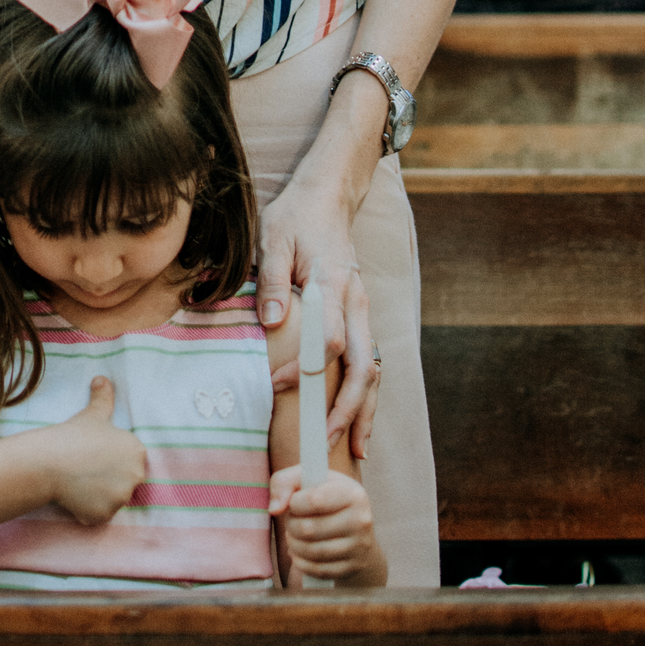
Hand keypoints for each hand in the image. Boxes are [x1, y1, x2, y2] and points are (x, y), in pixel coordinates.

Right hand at [47, 376, 146, 525]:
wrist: (52, 460)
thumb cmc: (74, 435)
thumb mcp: (93, 413)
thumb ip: (103, 397)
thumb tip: (103, 379)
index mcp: (137, 451)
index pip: (131, 460)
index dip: (113, 459)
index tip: (96, 456)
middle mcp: (136, 476)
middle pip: (126, 482)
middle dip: (111, 479)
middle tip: (88, 471)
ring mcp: (121, 498)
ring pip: (114, 500)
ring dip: (101, 496)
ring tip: (82, 482)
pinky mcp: (105, 515)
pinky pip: (100, 516)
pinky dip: (90, 511)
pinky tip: (77, 496)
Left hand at [256, 186, 380, 461]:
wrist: (326, 195)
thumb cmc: (296, 216)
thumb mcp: (274, 240)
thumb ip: (273, 282)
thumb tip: (271, 324)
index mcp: (334, 285)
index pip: (329, 342)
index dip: (306, 371)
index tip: (277, 387)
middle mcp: (356, 302)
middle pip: (363, 367)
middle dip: (347, 410)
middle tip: (324, 443)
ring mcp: (362, 308)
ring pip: (373, 368)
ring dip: (364, 410)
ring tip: (353, 450)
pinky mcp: (360, 312)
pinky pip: (369, 359)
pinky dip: (366, 392)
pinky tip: (358, 418)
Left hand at [269, 465, 377, 583]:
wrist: (356, 528)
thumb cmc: (326, 497)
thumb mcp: (309, 478)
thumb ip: (284, 482)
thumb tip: (274, 509)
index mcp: (353, 494)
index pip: (314, 500)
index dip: (294, 503)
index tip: (294, 503)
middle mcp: (361, 520)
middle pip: (309, 529)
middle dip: (291, 526)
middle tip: (291, 521)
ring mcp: (359, 547)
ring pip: (312, 551)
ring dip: (293, 544)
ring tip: (293, 536)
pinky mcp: (353, 568)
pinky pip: (317, 570)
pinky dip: (301, 562)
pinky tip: (300, 552)